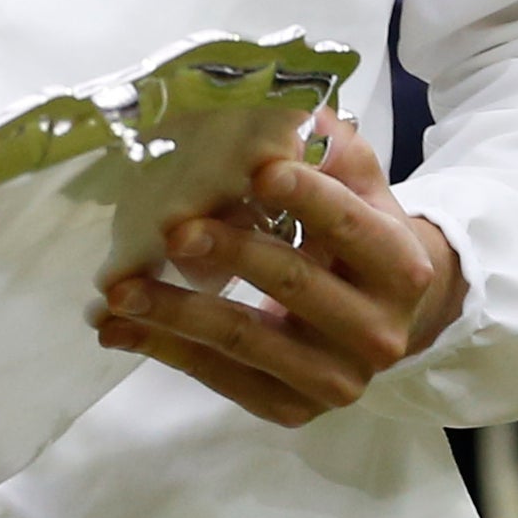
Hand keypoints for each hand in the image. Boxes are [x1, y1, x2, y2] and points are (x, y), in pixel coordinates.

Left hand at [94, 110, 466, 425]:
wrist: (387, 322)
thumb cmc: (362, 241)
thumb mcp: (362, 189)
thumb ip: (332, 149)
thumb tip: (287, 107)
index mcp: (400, 267)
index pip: (350, 228)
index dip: (308, 198)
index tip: (260, 169)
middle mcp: (378, 332)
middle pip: (292, 284)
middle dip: (229, 252)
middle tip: (173, 228)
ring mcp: (335, 380)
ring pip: (246, 340)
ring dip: (174, 312)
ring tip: (117, 289)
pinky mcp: (293, 409)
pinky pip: (221, 379)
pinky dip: (164, 351)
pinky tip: (117, 329)